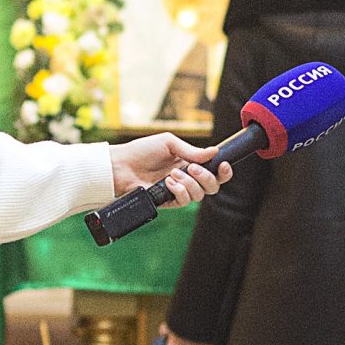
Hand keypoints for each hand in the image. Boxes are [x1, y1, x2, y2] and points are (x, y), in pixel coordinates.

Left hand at [112, 132, 230, 208]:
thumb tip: (214, 152)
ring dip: (189, 183)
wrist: (121, 166)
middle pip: (212, 186)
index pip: (214, 171)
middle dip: (206, 177)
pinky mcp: (168, 201)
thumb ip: (192, 151)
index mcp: (190, 162)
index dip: (223, 171)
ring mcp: (178, 191)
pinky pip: (184, 201)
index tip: (223, 165)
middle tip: (191, 168)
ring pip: (200, 195)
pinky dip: (179, 191)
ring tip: (171, 174)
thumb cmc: (142, 151)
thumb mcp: (169, 143)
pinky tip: (168, 183)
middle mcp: (187, 178)